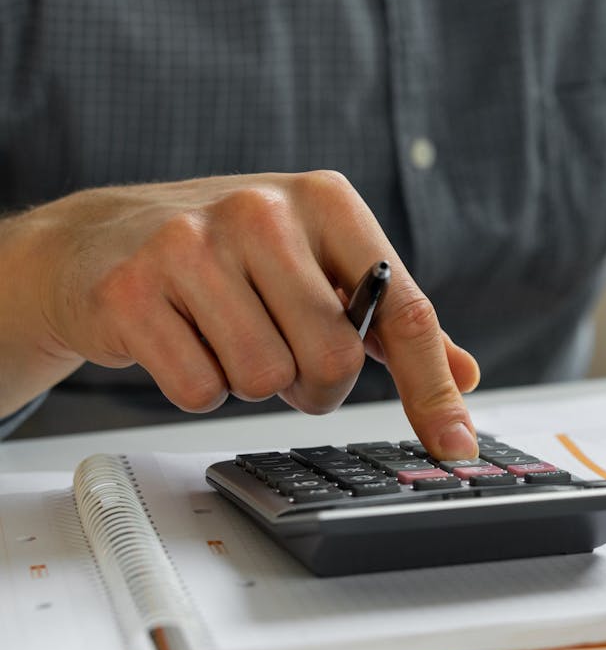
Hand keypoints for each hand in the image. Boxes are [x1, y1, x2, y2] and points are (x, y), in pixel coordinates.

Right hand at [0, 172, 480, 457]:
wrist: (96, 239)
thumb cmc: (228, 255)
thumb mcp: (318, 263)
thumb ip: (393, 320)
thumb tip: (464, 374)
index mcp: (327, 202)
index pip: (403, 311)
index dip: (432, 389)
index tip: (456, 447)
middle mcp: (263, 210)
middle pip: (334, 358)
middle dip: (315, 383)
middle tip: (284, 354)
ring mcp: (192, 246)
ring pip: (266, 378)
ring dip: (253, 382)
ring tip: (226, 336)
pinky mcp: (133, 291)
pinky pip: (199, 390)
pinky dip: (198, 387)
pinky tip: (182, 340)